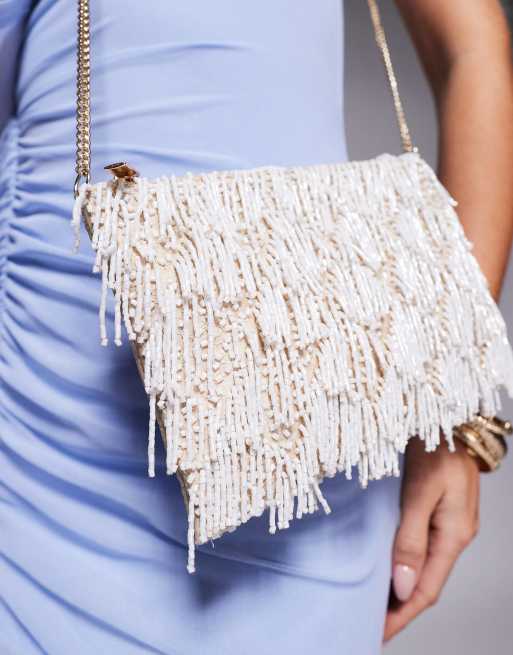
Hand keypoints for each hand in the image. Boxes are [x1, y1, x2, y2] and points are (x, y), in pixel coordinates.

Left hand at [383, 434, 479, 642]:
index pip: (426, 590)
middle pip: (426, 583)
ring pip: (423, 567)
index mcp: (454, 535)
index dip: (402, 615)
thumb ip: (410, 539)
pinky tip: (387, 566)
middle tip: (370, 624)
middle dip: (400, 607)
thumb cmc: (435, 449)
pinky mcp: (436, 510)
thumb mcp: (420, 493)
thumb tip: (402, 587)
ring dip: (400, 588)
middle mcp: (454, 534)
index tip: (377, 633)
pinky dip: (403, 564)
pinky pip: (420, 547)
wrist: (446, 417)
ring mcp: (447, 523)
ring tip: (375, 603)